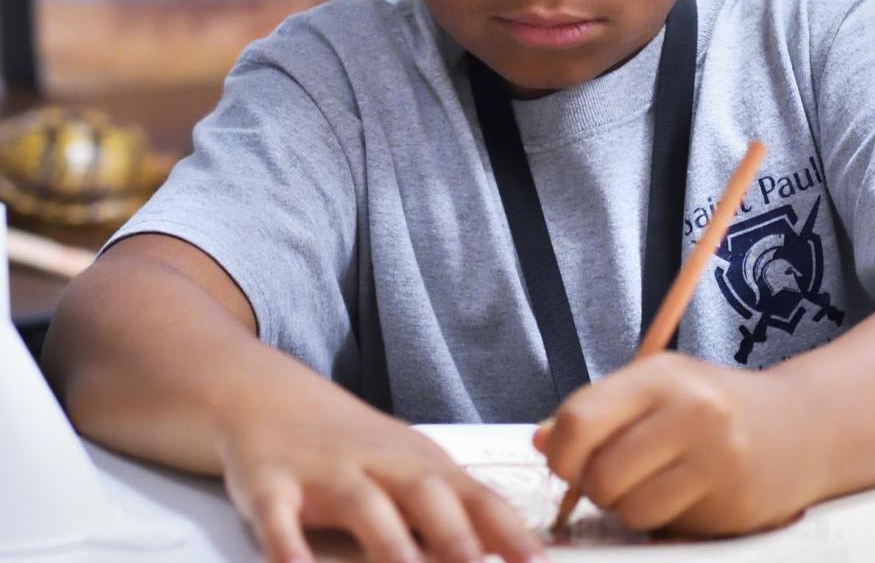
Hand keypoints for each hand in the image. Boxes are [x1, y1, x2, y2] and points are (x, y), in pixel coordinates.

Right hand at [217, 388, 546, 562]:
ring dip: (387, 539)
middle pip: (424, 492)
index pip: (474, 495)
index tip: (537, 560)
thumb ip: (459, 509)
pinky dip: (287, 544)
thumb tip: (517, 549)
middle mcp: (379, 465)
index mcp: (420, 465)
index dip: (507, 528)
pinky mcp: (271, 484)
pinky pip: (278, 515)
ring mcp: (325, 473)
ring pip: (361, 504)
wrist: (271, 396)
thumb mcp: (411, 468)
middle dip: (454, 532)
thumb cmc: (355, 447)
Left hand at [533, 353, 824, 536]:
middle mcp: (691, 411)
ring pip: (630, 509)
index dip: (559, 453)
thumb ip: (597, 411)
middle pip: (600, 474)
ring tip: (654, 483)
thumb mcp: (655, 389)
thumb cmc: (712, 406)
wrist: (801, 427)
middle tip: (615, 476)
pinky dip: (662, 519)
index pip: (579, 419)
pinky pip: (666, 526)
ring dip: (629, 507)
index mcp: (660, 375)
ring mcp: (717, 459)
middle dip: (595, 486)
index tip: (565, 461)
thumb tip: (540, 441)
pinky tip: (684, 495)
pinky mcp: (734, 502)